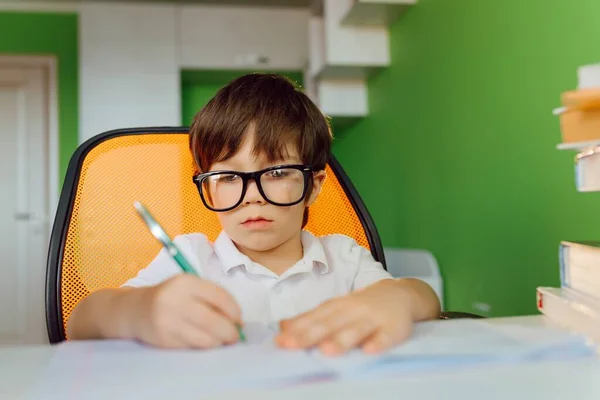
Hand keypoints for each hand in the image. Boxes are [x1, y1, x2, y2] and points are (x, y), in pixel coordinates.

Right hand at [131, 274, 241, 348]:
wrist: (136, 310)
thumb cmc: (171, 297)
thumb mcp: (189, 288)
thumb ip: (212, 298)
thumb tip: (237, 321)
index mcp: (186, 282)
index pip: (219, 296)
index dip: (234, 310)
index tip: (239, 319)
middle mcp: (175, 300)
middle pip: (212, 321)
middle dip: (229, 331)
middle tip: (234, 336)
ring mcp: (168, 322)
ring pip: (204, 338)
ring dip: (218, 342)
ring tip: (221, 340)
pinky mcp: (164, 340)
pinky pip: (192, 347)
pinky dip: (204, 347)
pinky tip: (205, 342)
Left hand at [275, 280, 412, 355]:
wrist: (400, 294)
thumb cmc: (361, 306)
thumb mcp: (335, 308)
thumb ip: (311, 319)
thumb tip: (282, 328)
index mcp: (336, 307)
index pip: (314, 318)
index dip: (297, 329)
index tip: (280, 340)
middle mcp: (352, 310)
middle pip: (329, 324)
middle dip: (310, 335)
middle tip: (291, 345)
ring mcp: (373, 318)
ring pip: (356, 329)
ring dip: (342, 340)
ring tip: (326, 351)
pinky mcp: (394, 327)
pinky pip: (386, 336)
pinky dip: (379, 343)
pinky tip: (370, 351)